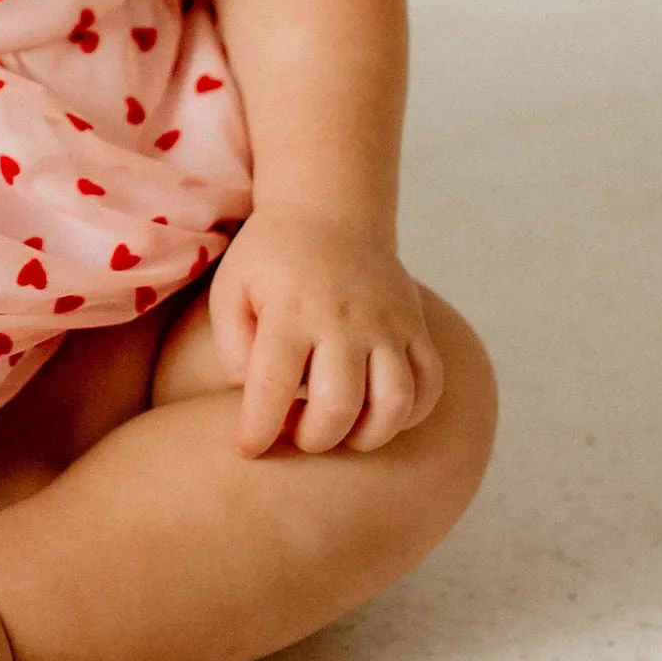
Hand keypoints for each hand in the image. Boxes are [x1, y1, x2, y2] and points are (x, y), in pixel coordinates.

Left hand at [206, 212, 443, 456]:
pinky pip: (430, 383)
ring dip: (368, 435)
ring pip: (394, 401)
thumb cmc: (272, 260)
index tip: (247, 448)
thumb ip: (231, 346)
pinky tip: (380, 415)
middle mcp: (343, 319)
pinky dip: (411, 414)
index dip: (258, 428)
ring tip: (342, 434)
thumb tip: (250, 396)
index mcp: (290, 310)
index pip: (272, 385)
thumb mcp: (232, 289)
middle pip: (338, 404)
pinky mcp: (414, 326)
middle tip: (297, 435)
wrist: (330, 211)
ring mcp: (386, 323)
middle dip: (314, 439)